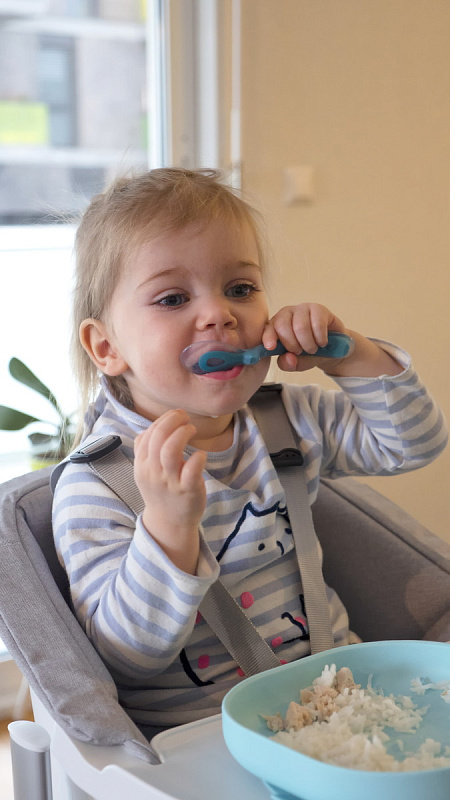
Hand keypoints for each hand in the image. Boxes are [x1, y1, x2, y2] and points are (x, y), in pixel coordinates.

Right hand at [134, 409, 206, 573]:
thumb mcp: (145, 471)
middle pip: (158, 437)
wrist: (169, 522)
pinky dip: (198, 457)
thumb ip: (146, 450)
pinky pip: (192, 469)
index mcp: (142, 465)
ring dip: (183, 433)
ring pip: (170, 450)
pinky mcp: (188, 490)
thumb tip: (154, 426)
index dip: (163, 420)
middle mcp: (153, 472)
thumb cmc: (161, 491)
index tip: (176, 417)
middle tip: (185, 418)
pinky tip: (201, 455)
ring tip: (192, 430)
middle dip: (173, 420)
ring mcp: (170, 482)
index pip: (147, 434)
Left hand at [262, 302, 401, 376]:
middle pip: (283, 326)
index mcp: (276, 326)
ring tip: (313, 348)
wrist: (332, 348)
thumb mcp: (297, 363)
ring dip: (308, 343)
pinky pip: (317, 323)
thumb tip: (288, 358)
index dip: (268, 336)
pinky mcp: (318, 308)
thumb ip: (288, 364)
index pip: (268, 328)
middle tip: (300, 351)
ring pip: (300, 326)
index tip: (270, 347)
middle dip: (292, 344)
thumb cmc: (309, 354)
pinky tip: (322, 342)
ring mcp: (302, 309)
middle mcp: (286, 314)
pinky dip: (320, 338)